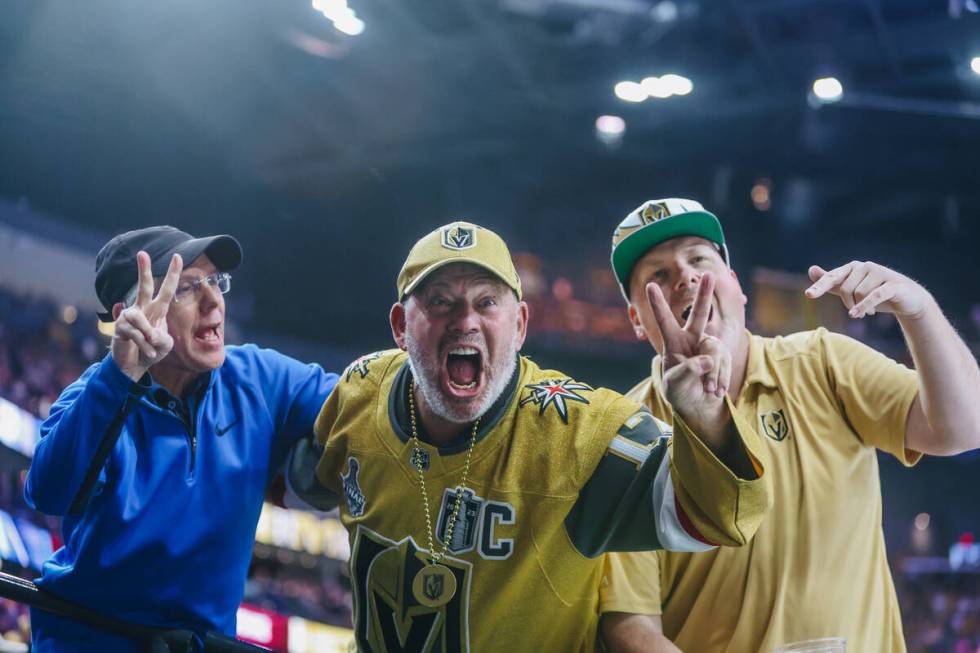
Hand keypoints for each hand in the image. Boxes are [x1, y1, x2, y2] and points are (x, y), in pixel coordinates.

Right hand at [111, 251, 181, 381]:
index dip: (172, 274)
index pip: (166, 289)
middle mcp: (142, 309)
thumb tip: (149, 332)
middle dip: (143, 270)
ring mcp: (129, 317)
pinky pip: (136, 334)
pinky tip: (146, 352)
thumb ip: (162, 337)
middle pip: (143, 287)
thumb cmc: (152, 351)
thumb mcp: (165, 344)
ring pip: (140, 320)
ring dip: (149, 337)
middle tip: (142, 253)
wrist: (135, 365)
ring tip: (152, 347)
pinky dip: (145, 346)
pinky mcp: (120, 327)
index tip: (177, 256)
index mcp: (157, 310)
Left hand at [647, 273, 730, 443]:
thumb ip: (687, 372)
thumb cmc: (679, 392)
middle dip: (705, 295)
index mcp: (673, 343)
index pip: (665, 321)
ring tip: (707, 389)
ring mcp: (709, 346)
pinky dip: (720, 378)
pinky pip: (724, 362)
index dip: (658, 304)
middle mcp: (691, 339)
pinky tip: (715, 390)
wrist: (697, 404)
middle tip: (708, 274)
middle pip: (700, 315)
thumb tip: (706, 360)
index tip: (650, 285)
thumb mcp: (674, 385)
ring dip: (712, 374)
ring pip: (714, 351)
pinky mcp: (722, 356)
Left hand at [805, 261, 932, 319]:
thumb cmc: (876, 294)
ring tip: (868, 312)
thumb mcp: (851, 289)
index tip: (808, 295)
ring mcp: (879, 273)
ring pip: (859, 294)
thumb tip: (811, 270)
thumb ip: (832, 282)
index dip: (820, 287)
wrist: (907, 299)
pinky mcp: (892, 284)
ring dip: (860, 308)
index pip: (832, 277)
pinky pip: (874, 296)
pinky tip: (858, 315)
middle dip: (848, 304)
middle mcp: (864, 266)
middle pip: (845, 289)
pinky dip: (865, 306)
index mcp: (852, 268)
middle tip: (856, 312)